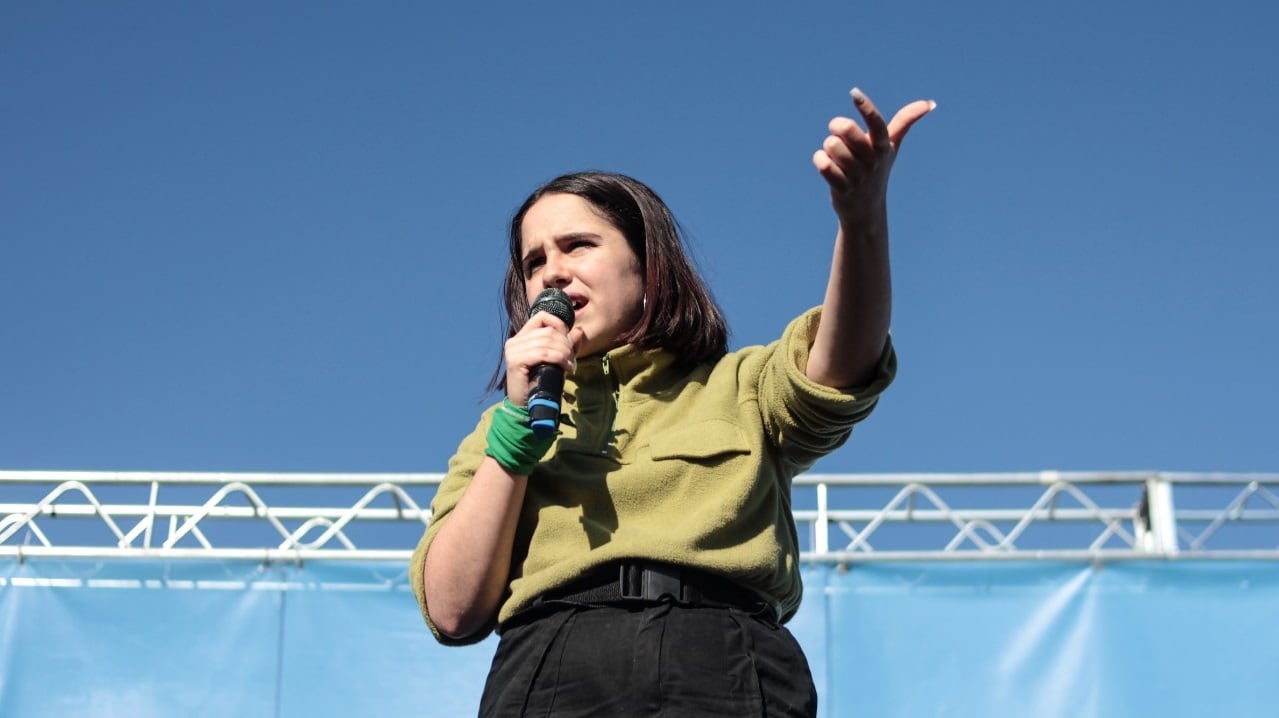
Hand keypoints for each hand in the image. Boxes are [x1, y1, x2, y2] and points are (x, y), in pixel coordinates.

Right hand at [503, 312, 579, 407]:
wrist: (528, 406)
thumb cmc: (542, 383)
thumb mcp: (558, 361)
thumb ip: (568, 346)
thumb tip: (580, 331)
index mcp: (522, 337)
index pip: (541, 317)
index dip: (559, 325)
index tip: (568, 342)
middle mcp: (515, 341)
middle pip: (548, 331)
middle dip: (565, 344)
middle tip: (571, 359)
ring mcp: (513, 350)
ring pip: (546, 341)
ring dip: (563, 353)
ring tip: (569, 365)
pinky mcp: (515, 361)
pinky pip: (542, 353)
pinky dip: (557, 359)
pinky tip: (564, 368)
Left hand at [812, 88, 933, 227]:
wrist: (866, 210)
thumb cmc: (877, 170)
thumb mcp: (891, 147)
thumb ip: (905, 122)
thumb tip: (930, 104)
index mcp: (883, 147)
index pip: (877, 124)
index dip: (866, 108)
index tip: (854, 93)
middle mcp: (873, 161)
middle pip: (846, 130)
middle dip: (836, 127)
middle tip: (838, 134)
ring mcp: (858, 177)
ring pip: (832, 146)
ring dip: (827, 147)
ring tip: (835, 155)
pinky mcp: (842, 189)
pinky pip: (824, 165)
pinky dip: (820, 160)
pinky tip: (826, 164)